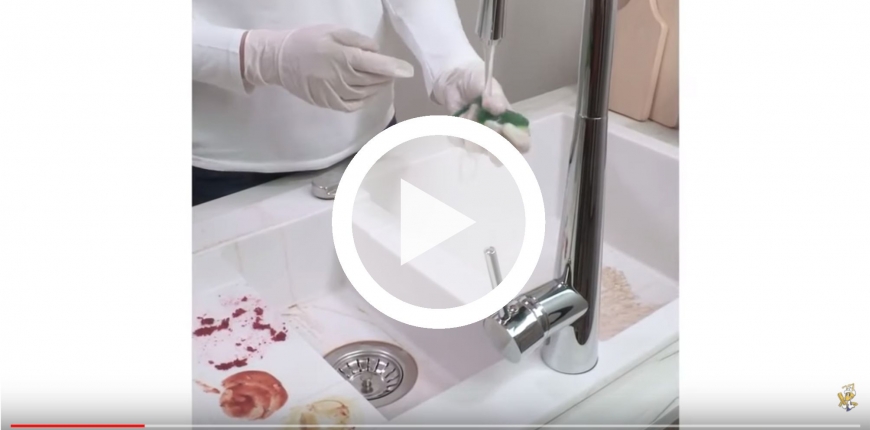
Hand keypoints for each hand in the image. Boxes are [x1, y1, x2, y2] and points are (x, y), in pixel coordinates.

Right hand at [242, 25, 414, 111]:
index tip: (408, 71)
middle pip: (372, 80)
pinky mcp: (327, 103)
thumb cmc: (308, 41)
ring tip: (381, 80)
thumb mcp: (333, 32)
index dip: (394, 68)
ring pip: (365, 93)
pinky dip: (364, 100)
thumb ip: (358, 41)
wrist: (279, 59)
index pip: (375, 65)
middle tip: (393, 71)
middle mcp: (339, 77)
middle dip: (386, 76)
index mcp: (342, 56)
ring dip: (377, 87)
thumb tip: (377, 52)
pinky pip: (352, 105)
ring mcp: (333, 92)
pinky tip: (368, 93)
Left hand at [432, 61, 528, 155]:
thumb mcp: (490, 85)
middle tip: (487, 121)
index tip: (505, 126)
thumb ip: (496, 97)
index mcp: (513, 125)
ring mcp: (479, 141)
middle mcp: (497, 137)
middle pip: (502, 156)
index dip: (517, 141)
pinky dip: (461, 125)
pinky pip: (461, 140)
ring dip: (474, 127)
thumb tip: (498, 109)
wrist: (455, 80)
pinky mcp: (462, 139)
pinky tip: (462, 113)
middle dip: (493, 140)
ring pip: (478, 149)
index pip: (522, 144)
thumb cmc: (478, 83)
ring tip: (473, 108)